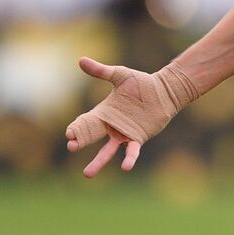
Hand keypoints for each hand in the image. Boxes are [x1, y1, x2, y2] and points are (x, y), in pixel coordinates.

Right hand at [65, 58, 198, 176]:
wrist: (164, 90)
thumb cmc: (142, 82)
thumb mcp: (119, 75)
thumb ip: (101, 71)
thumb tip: (80, 60)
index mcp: (103, 112)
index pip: (84, 123)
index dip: (77, 128)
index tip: (69, 134)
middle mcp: (111, 126)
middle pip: (92, 137)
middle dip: (81, 141)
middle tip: (71, 147)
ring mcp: (124, 134)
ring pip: (108, 151)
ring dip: (98, 162)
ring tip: (87, 174)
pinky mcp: (138, 137)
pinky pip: (132, 150)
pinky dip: (129, 159)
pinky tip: (125, 167)